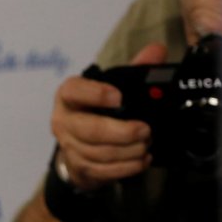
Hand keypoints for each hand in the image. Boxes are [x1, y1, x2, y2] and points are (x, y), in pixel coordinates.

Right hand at [51, 43, 168, 190]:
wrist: (77, 145)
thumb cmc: (96, 109)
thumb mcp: (111, 85)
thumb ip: (134, 69)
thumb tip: (157, 51)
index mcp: (69, 96)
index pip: (74, 91)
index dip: (95, 94)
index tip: (119, 97)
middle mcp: (64, 121)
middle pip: (90, 130)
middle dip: (121, 132)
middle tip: (145, 130)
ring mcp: (70, 147)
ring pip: (100, 153)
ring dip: (128, 151)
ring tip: (147, 144)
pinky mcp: (80, 167)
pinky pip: (103, 171)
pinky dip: (126, 167)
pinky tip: (142, 160)